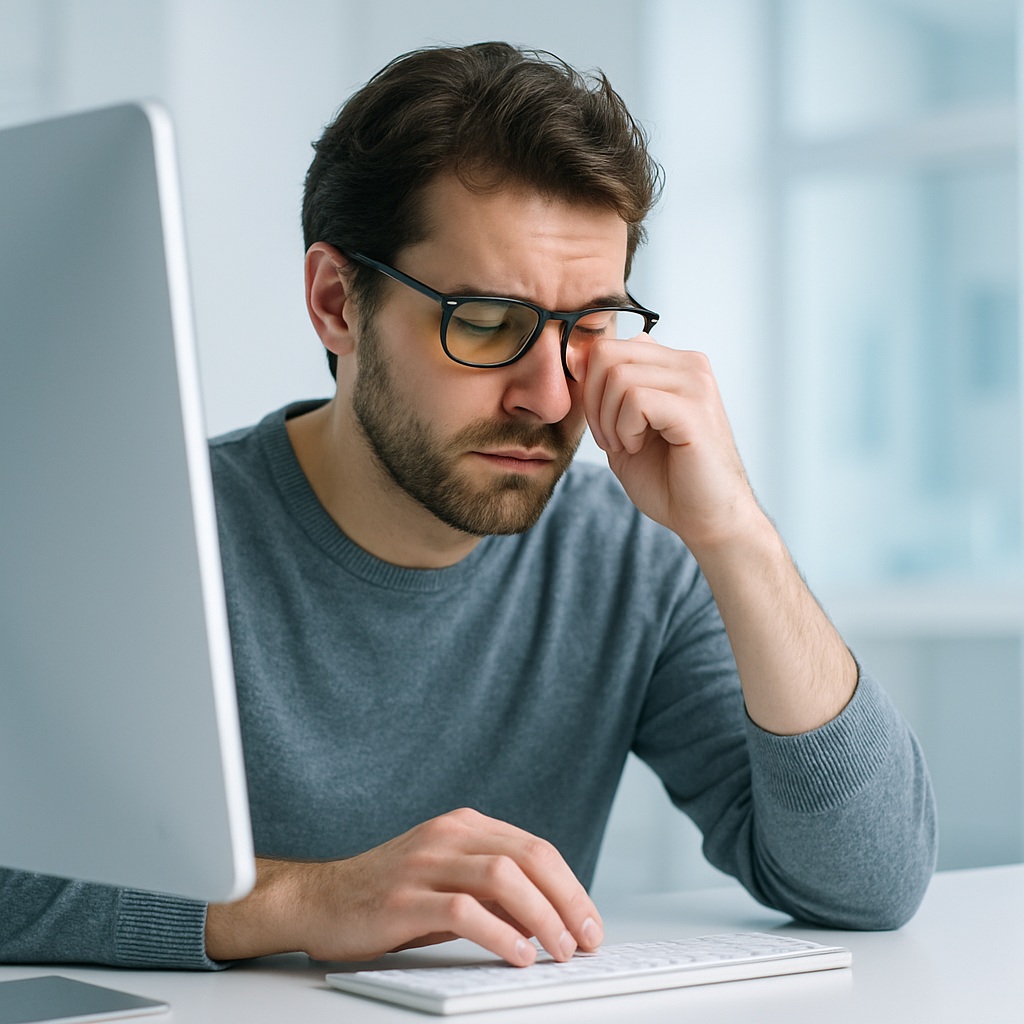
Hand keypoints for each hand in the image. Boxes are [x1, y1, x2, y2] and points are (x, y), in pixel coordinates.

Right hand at [205, 808, 602, 966]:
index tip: (591, 923)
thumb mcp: (447, 881)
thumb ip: (493, 890)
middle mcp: (448, 835)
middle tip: (588, 940)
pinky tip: (517, 953)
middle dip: (568, 900)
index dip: (571, 887)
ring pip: (503, 877)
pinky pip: (463, 909)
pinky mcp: (404, 897)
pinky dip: (499, 932)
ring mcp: (425, 862)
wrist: (319, 899)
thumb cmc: (388, 895)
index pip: (536, 849)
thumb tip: (551, 916)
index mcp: (464, 826)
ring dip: (542, 915)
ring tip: (559, 950)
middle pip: (528, 858)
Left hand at [568, 337, 760, 553]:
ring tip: (628, 445)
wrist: (706, 518)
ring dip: (609, 420)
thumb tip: (574, 355)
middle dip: (593, 402)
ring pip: (618, 376)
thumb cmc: (668, 479)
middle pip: (607, 354)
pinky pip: (635, 399)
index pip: (608, 347)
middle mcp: (689, 364)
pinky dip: (624, 429)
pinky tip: (639, 447)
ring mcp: (696, 383)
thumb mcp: (620, 428)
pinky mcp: (695, 409)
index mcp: (672, 364)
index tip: (605, 426)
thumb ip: (600, 393)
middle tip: (610, 439)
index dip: (590, 389)